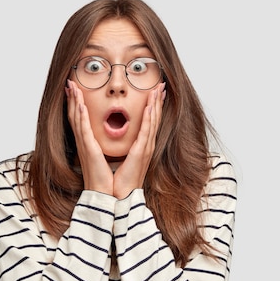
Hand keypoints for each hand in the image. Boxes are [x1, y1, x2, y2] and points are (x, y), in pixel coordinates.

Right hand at [66, 80, 113, 194]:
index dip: (78, 104)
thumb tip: (111, 141)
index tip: (76, 90)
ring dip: (74, 102)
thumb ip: (107, 147)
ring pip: (77, 119)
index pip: (82, 119)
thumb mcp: (109, 158)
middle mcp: (85, 142)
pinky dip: (81, 117)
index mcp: (90, 143)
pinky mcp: (88, 150)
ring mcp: (85, 145)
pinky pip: (83, 130)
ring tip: (72, 87)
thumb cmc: (110, 179)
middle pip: (76, 115)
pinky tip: (80, 106)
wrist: (109, 194)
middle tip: (70, 82)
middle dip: (73, 98)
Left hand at [113, 82, 165, 198]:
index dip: (153, 106)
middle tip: (161, 85)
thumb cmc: (119, 180)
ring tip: (157, 89)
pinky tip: (150, 106)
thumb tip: (118, 141)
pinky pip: (146, 131)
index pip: (149, 122)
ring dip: (155, 104)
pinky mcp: (141, 152)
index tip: (154, 93)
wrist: (120, 195)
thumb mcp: (121, 160)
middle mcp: (146, 145)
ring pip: (153, 121)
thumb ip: (123, 149)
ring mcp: (146, 148)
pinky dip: (149, 117)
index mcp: (142, 146)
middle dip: (157, 101)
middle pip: (154, 118)